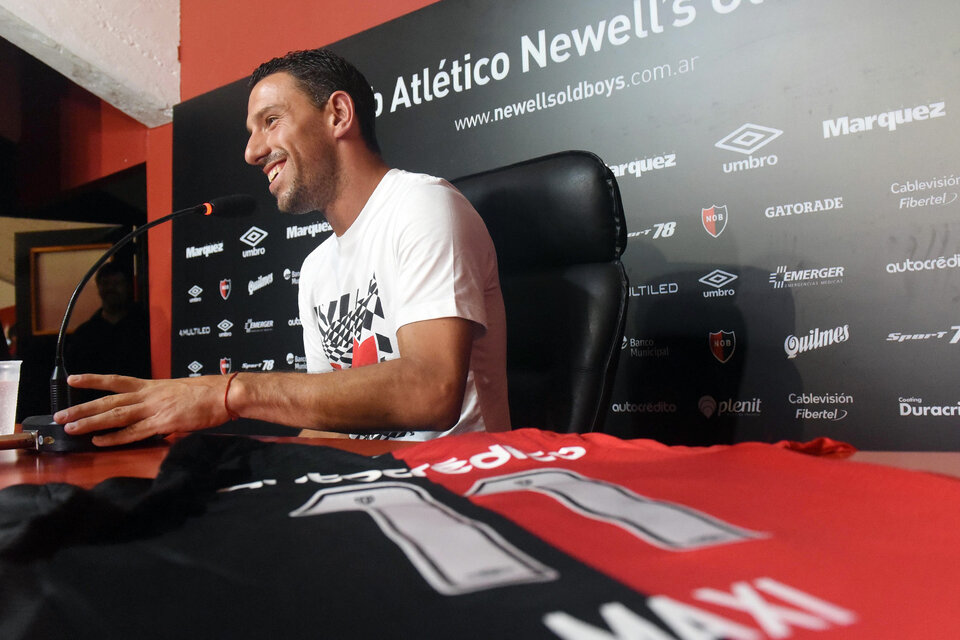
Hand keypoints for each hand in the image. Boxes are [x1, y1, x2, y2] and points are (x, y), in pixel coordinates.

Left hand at [54, 374, 230, 445]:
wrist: (226, 393)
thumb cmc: (208, 393)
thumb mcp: (178, 393)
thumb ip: (161, 406)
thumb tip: (154, 420)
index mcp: (152, 386)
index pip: (116, 381)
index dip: (93, 380)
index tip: (73, 380)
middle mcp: (149, 395)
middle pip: (109, 401)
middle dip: (82, 408)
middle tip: (61, 416)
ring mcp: (155, 409)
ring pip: (116, 416)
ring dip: (91, 422)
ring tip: (71, 428)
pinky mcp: (164, 423)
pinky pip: (134, 432)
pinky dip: (115, 438)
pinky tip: (99, 441)